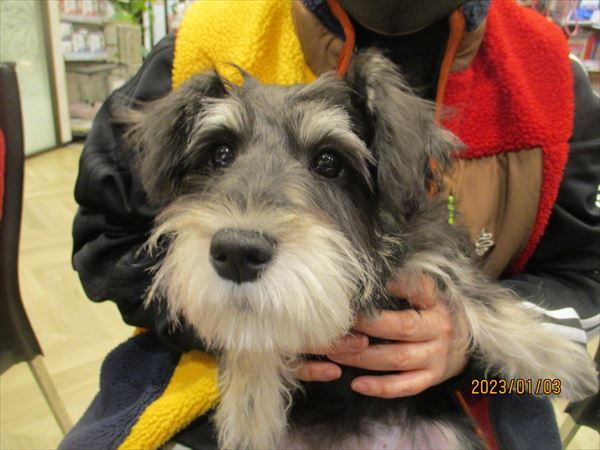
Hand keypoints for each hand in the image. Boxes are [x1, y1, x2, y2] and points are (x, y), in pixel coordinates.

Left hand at [296, 275, 468, 397]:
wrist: (466, 343)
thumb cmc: (434, 312)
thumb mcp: (426, 291)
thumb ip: (404, 282)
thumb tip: (370, 273)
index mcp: (436, 302)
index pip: (417, 289)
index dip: (392, 286)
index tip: (364, 286)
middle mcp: (439, 329)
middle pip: (401, 327)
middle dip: (367, 325)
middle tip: (337, 323)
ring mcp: (436, 356)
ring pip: (398, 358)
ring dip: (363, 357)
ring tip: (335, 351)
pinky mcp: (431, 378)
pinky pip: (405, 386)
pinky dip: (380, 387)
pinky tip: (356, 384)